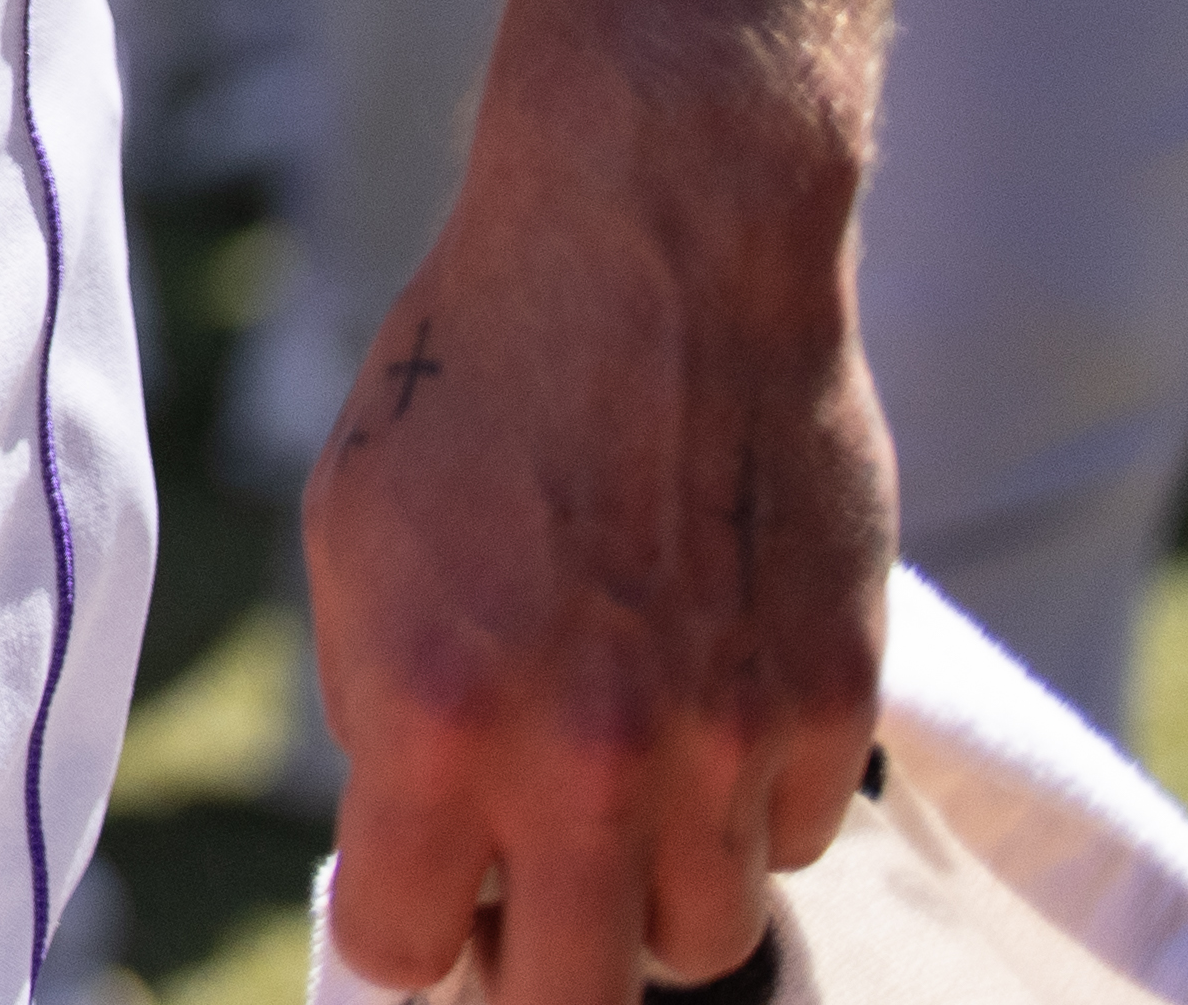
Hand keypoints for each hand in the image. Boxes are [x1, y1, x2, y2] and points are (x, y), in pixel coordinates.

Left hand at [300, 56, 889, 995]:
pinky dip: (741, 810)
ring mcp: (721, 739)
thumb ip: (380, 711)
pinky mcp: (831, 702)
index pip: (402, 944)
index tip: (409, 917)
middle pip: (569, 994)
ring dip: (647, 894)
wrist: (657, 255)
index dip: (397, 940)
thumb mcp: (356, 539)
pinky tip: (701, 714)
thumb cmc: (478, 384)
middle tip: (516, 910)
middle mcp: (583, 755)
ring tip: (614, 800)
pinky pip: (785, 840)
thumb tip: (415, 852)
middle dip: (529, 970)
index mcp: (434, 713)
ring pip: (699, 936)